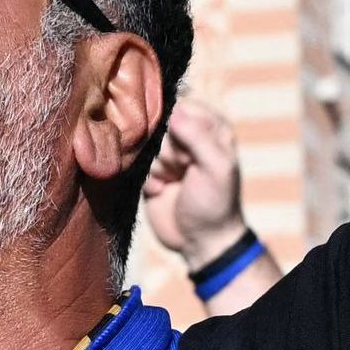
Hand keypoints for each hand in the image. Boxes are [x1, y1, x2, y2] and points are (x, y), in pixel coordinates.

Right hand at [141, 94, 246, 264]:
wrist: (200, 242)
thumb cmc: (215, 203)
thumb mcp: (215, 168)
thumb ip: (198, 137)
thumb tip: (174, 111)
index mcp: (210, 127)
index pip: (179, 106)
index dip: (177, 127)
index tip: (188, 152)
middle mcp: (187, 136)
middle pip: (156, 125)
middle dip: (166, 151)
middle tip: (183, 170)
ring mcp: (166, 155)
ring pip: (143, 145)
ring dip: (157, 168)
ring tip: (173, 183)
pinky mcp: (149, 173)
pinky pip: (134, 165)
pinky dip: (147, 180)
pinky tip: (161, 191)